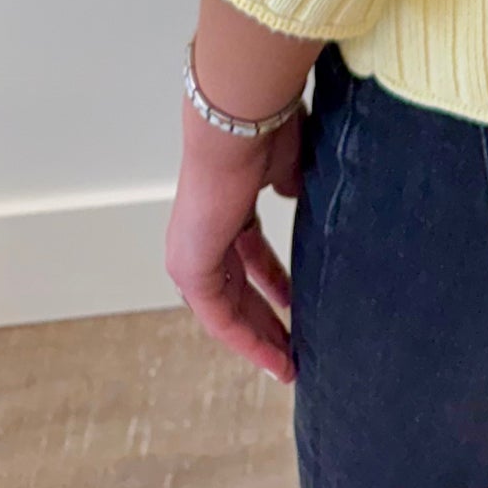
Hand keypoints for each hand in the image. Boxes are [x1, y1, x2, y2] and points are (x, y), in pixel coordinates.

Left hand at [165, 95, 304, 381]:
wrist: (242, 123)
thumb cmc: (266, 133)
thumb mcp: (287, 167)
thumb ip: (289, 187)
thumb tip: (293, 195)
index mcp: (225, 210)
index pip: (246, 261)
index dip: (273, 287)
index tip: (295, 308)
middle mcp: (203, 236)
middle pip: (236, 292)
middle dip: (266, 322)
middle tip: (294, 350)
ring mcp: (192, 253)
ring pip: (227, 310)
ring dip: (259, 339)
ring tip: (289, 365)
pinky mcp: (191, 268)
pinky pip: (219, 317)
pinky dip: (247, 340)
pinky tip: (275, 358)